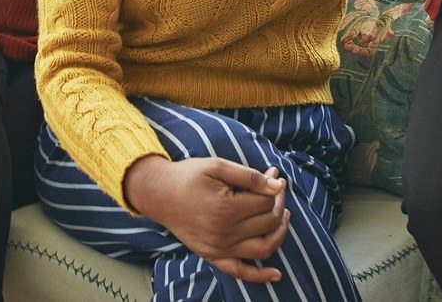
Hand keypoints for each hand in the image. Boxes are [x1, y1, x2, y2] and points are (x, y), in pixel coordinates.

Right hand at [124, 155, 290, 284]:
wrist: (158, 194)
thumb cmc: (188, 176)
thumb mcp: (218, 166)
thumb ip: (250, 176)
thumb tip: (278, 185)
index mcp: (226, 208)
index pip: (267, 202)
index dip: (274, 187)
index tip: (273, 173)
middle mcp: (224, 232)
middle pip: (268, 223)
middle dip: (279, 204)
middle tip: (277, 189)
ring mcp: (218, 248)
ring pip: (264, 248)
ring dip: (279, 233)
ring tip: (284, 216)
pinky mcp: (212, 256)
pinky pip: (241, 272)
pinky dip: (261, 276)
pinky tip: (277, 275)